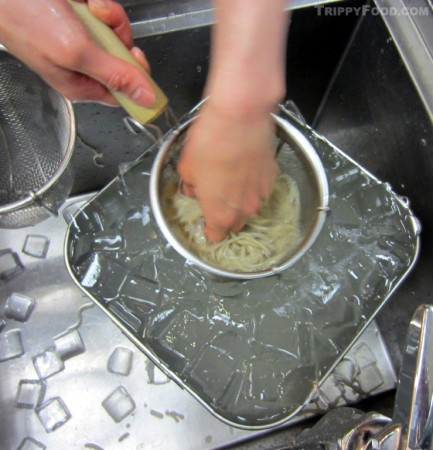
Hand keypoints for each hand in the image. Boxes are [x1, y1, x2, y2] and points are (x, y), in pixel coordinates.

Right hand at [0, 0, 154, 105]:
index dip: (136, 76)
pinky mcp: (78, 18)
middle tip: (103, 23)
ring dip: (108, 15)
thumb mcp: (76, 53)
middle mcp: (83, 65)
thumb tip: (146, 100)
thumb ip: (115, 75)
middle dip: (118, 35)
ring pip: (115, 32)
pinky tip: (83, 0)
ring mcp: (81, 40)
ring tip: (88, 6)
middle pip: (123, 58)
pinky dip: (97, 3)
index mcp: (82, 85)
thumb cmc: (25, 17)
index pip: (123, 92)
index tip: (136, 56)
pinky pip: (103, 14)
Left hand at [178, 101, 278, 242]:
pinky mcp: (272, 176)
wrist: (239, 116)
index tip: (206, 224)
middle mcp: (244, 209)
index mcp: (220, 213)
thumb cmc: (210, 142)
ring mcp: (261, 193)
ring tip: (231, 179)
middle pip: (235, 224)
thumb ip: (190, 186)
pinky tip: (244, 167)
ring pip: (250, 206)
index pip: (217, 236)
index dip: (210, 231)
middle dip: (225, 217)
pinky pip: (260, 188)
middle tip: (216, 199)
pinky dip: (252, 183)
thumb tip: (193, 189)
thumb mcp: (187, 167)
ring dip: (240, 200)